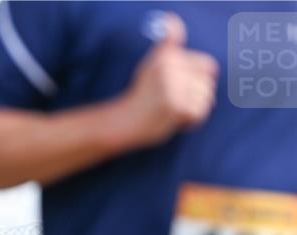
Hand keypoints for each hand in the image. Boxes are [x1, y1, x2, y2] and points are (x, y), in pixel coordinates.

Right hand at [118, 13, 217, 147]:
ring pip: (206, 99)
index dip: (197, 80)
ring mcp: (172, 86)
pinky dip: (190, 121)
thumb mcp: (152, 63)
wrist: (124, 122)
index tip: (179, 88)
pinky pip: (199, 113)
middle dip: (196, 96)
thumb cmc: (141, 94)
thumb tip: (170, 16)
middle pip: (208, 83)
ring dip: (193, 110)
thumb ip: (168, 41)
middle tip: (173, 101)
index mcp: (168, 55)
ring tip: (172, 111)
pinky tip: (173, 119)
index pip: (207, 66)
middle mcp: (170, 66)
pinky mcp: (175, 105)